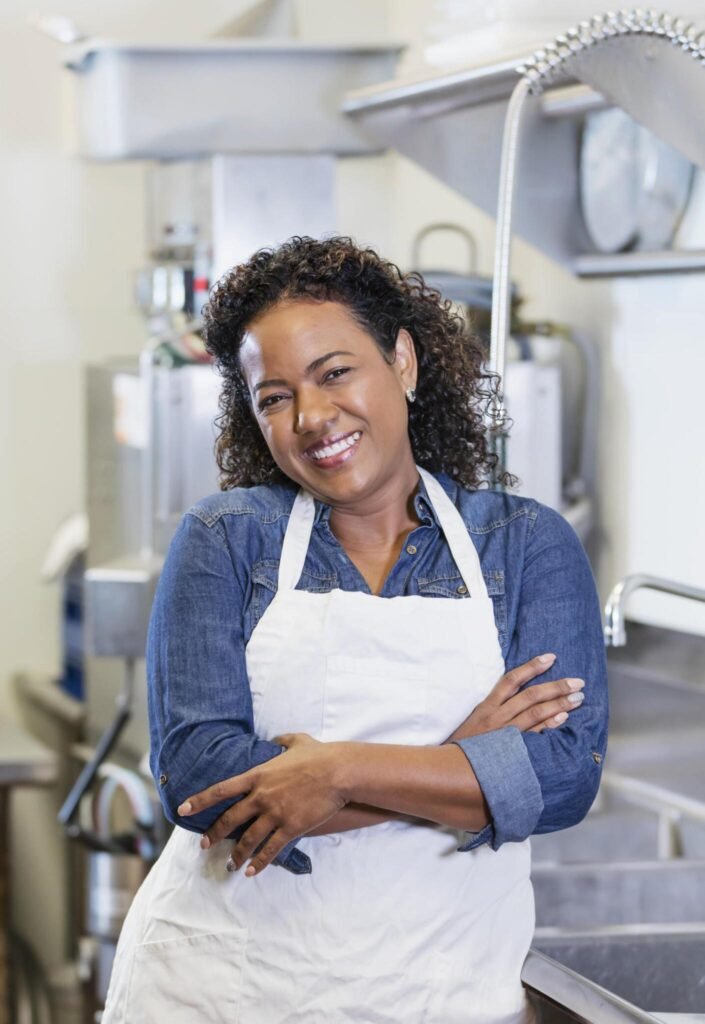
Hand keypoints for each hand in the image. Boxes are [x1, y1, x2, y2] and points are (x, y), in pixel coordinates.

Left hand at [177, 732, 346, 875]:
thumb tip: (276, 739)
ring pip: (248, 839)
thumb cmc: (319, 755)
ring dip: (237, 854)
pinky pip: (271, 849)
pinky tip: (252, 871)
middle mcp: (261, 797)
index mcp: (258, 775)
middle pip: (230, 819)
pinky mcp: (291, 827)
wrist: (338, 771)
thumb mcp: (297, 741)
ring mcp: (275, 814)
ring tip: (231, 865)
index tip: (183, 809)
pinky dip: (260, 862)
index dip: (200, 801)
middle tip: (204, 845)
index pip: (221, 790)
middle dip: (214, 834)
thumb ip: (282, 741)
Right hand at [445, 653, 584, 742]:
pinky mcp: (511, 750)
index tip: (551, 658)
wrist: (450, 769)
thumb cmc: (463, 745)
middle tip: (578, 682)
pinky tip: (564, 718)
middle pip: (531, 695)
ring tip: (578, 698)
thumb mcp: (474, 720)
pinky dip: (549, 725)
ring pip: (536, 713)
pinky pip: (534, 735)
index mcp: (487, 706)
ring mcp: (504, 733)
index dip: (532, 667)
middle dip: (556, 686)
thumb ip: (494, 708)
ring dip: (559, 704)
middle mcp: (497, 716)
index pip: (512, 679)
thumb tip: (518, 694)